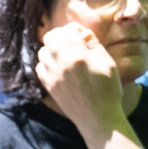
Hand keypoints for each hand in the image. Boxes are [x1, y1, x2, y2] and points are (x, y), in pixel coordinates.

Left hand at [35, 21, 131, 140]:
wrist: (98, 119)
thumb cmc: (108, 90)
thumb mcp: (107, 62)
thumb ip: (93, 44)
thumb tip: (82, 33)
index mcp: (76, 55)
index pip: (65, 30)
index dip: (73, 29)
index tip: (81, 34)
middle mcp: (60, 63)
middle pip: (49, 38)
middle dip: (60, 37)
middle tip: (72, 43)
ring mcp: (52, 76)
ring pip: (42, 52)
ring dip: (52, 50)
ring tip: (66, 56)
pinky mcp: (49, 87)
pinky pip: (40, 68)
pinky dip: (47, 64)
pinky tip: (59, 68)